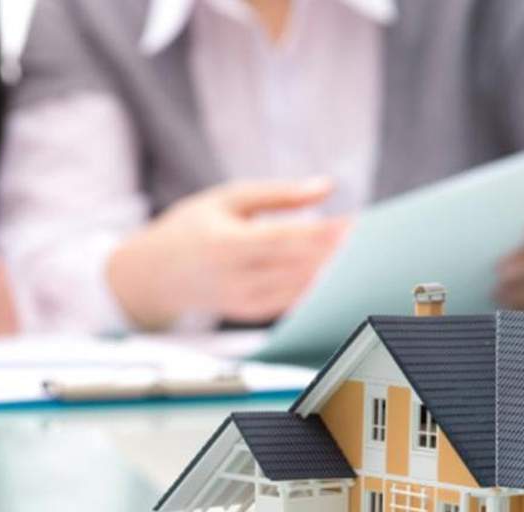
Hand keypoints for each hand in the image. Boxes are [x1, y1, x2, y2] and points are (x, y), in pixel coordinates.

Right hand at [107, 178, 349, 328]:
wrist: (153, 275)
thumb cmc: (191, 228)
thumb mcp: (227, 198)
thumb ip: (278, 194)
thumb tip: (326, 187)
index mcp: (225, 244)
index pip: (282, 240)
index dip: (321, 234)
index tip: (353, 223)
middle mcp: (233, 278)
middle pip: (296, 268)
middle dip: (335, 254)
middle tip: (370, 239)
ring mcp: (240, 301)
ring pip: (297, 289)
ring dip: (331, 273)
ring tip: (360, 254)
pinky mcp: (247, 313)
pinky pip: (290, 303)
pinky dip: (315, 287)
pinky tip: (336, 273)